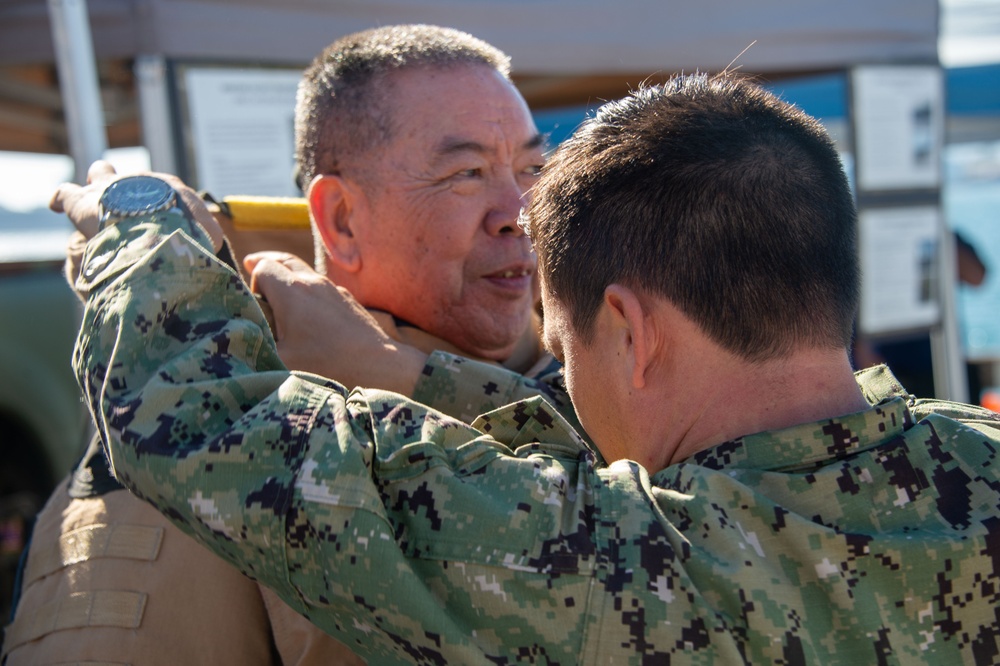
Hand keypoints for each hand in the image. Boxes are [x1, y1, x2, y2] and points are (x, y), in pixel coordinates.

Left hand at [49, 160, 224, 251]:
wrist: (155, 229)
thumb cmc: (182, 231)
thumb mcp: (206, 234)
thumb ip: (206, 235)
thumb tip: (216, 244)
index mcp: (164, 187)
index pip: (164, 188)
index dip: (158, 201)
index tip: (157, 214)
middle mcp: (134, 180)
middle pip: (124, 172)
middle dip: (117, 180)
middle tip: (118, 198)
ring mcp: (105, 188)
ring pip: (99, 173)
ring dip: (95, 185)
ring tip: (91, 197)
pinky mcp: (78, 202)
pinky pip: (62, 195)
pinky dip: (60, 199)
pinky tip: (56, 203)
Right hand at [245, 252, 427, 392]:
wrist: (379, 365)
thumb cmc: (327, 364)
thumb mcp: (280, 359)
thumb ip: (256, 342)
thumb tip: (240, 336)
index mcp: (292, 290)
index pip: (262, 266)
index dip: (252, 282)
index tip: (253, 304)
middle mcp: (313, 282)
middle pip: (283, 260)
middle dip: (266, 266)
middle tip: (251, 267)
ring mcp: (333, 289)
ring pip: (304, 272)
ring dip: (288, 277)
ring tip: (277, 292)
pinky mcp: (348, 301)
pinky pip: (321, 287)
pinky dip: (307, 291)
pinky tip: (307, 312)